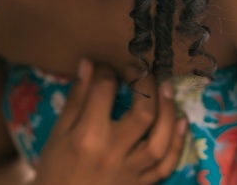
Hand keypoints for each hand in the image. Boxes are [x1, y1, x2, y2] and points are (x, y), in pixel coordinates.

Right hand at [32, 59, 187, 184]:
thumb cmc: (55, 169)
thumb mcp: (58, 133)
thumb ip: (76, 98)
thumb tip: (89, 63)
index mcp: (87, 137)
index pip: (104, 92)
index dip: (107, 71)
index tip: (108, 66)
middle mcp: (113, 153)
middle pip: (143, 114)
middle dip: (147, 84)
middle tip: (142, 69)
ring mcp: (130, 172)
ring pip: (160, 140)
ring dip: (169, 111)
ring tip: (168, 88)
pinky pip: (166, 165)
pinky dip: (178, 143)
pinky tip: (181, 122)